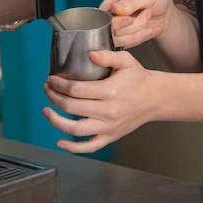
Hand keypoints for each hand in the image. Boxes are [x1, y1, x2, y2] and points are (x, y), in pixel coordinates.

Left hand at [42, 47, 158, 153]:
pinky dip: (72, 147)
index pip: (76, 89)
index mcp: (110, 91)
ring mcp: (109, 127)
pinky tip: (60, 141)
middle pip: (72, 108)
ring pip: (76, 130)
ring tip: (47, 111)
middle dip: (54, 98)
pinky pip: (89, 146)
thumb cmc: (138, 78)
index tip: (51, 79)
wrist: (155, 98)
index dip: (59, 84)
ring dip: (56, 121)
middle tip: (47, 89)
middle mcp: (109, 111)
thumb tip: (89, 54)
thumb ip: (107, 55)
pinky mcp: (111, 136)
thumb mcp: (126, 60)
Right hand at [100, 0, 173, 48]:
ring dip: (137, 30)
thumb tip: (115, 8)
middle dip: (133, 23)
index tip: (130, 18)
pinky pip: (124, 45)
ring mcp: (114, 27)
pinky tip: (146, 30)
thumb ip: (131, 2)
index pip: (103, 12)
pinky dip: (138, 39)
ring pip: (118, 38)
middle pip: (111, 27)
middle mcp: (111, 12)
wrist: (163, 14)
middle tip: (146, 13)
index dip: (116, 19)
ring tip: (147, 18)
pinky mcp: (120, 38)